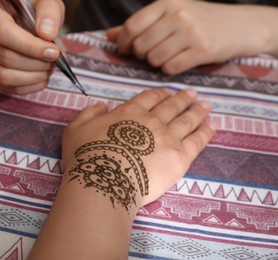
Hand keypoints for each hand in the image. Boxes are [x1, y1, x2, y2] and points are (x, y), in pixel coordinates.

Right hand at [0, 0, 64, 93]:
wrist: (33, 21)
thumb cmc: (37, 11)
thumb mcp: (47, 2)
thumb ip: (49, 13)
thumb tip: (46, 33)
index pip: (3, 32)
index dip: (30, 46)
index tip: (52, 52)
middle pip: (5, 57)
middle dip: (35, 63)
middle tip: (54, 60)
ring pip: (4, 76)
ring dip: (32, 77)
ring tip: (48, 68)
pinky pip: (8, 87)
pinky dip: (29, 86)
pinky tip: (41, 76)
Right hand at [62, 88, 215, 207]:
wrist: (104, 181)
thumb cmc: (86, 156)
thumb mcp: (75, 129)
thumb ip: (89, 113)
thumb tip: (102, 105)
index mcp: (129, 112)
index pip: (150, 98)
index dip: (160, 94)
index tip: (168, 92)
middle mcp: (152, 121)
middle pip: (171, 106)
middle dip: (182, 98)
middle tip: (192, 94)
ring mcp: (168, 138)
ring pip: (187, 120)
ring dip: (197, 111)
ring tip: (206, 106)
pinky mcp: (179, 157)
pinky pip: (197, 141)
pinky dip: (206, 131)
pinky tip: (212, 126)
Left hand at [107, 0, 274, 74]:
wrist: (241, 26)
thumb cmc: (201, 20)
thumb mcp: (170, 14)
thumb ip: (140, 24)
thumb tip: (109, 35)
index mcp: (167, 3)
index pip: (132, 26)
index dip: (123, 43)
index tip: (123, 50)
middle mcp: (178, 14)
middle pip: (141, 46)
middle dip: (141, 55)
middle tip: (150, 54)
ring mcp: (191, 32)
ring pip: (154, 59)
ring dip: (156, 62)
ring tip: (167, 56)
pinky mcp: (202, 50)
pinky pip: (170, 68)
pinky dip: (170, 69)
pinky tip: (179, 61)